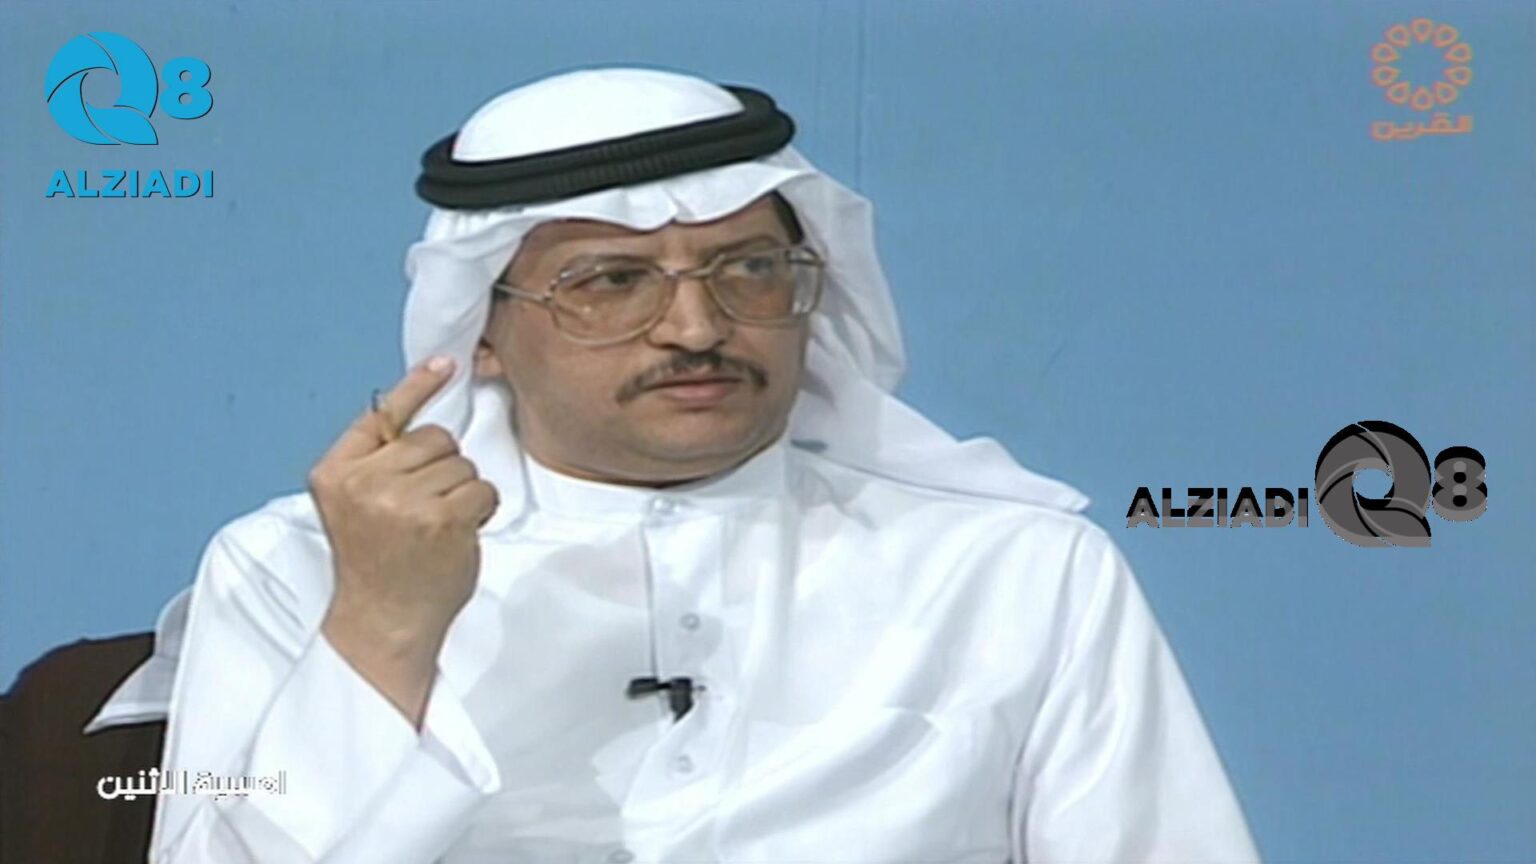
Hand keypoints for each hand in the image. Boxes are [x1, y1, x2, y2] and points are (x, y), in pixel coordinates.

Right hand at [307, 356, 497, 724]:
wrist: (384, 622)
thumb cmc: (380, 564)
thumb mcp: (359, 504)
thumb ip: (380, 462)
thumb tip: (424, 412)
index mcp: (336, 473)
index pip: (382, 414)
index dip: (417, 386)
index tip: (446, 363)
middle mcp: (364, 482)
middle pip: (434, 438)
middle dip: (442, 469)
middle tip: (422, 511)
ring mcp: (402, 501)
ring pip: (462, 464)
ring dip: (462, 494)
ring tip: (435, 528)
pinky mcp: (440, 520)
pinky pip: (482, 490)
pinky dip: (480, 511)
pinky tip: (456, 536)